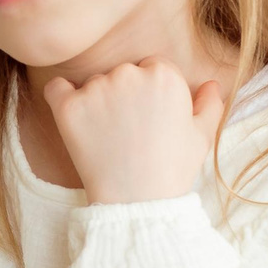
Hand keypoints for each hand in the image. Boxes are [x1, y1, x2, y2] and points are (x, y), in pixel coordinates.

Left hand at [39, 59, 226, 204]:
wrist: (136, 201)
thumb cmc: (172, 170)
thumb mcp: (202, 137)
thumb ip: (209, 105)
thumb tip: (211, 84)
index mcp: (164, 75)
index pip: (153, 66)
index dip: (152, 93)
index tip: (149, 117)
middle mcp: (129, 74)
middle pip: (123, 73)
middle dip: (125, 95)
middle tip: (129, 131)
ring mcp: (97, 89)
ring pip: (94, 84)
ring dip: (98, 102)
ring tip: (109, 138)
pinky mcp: (68, 107)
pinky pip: (56, 89)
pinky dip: (61, 97)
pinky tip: (73, 117)